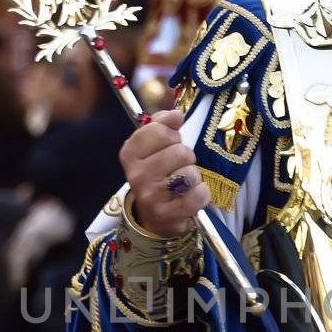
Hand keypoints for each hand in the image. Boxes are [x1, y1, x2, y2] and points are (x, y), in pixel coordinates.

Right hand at [119, 109, 210, 237]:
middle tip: (178, 167)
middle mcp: (137, 175)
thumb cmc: (157, 175)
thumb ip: (161, 124)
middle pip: (180, 151)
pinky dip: (201, 194)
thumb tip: (175, 114)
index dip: (171, 135)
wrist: (153, 217)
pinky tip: (191, 196)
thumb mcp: (152, 148)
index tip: (169, 144)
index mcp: (130, 154)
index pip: (158, 130)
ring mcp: (151, 196)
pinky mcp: (168, 214)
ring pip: (190, 173)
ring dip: (194, 177)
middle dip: (185, 157)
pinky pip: (198, 195)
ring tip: (184, 183)